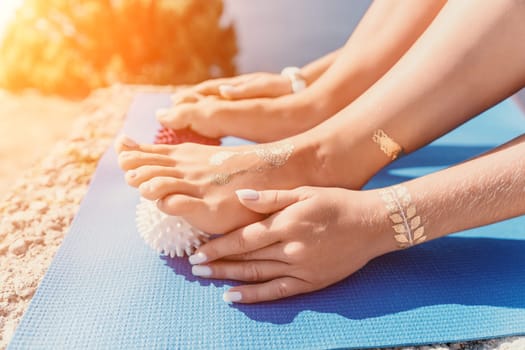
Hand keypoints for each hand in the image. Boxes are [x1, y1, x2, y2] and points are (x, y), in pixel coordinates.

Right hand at [172, 72, 293, 102]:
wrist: (299, 91)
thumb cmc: (282, 89)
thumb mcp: (265, 87)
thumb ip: (244, 90)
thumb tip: (223, 90)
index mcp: (235, 87)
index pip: (205, 91)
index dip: (188, 99)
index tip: (172, 105)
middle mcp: (232, 91)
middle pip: (203, 96)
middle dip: (185, 102)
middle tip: (168, 111)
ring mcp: (237, 97)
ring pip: (210, 102)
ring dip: (194, 107)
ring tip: (178, 114)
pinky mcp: (243, 106)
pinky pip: (220, 110)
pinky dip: (208, 114)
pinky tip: (204, 122)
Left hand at [188, 187, 392, 302]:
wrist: (373, 224)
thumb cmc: (338, 202)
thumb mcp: (305, 192)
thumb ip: (271, 197)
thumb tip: (240, 197)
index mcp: (287, 223)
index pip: (243, 238)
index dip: (218, 245)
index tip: (198, 250)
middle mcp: (291, 247)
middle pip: (246, 258)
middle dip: (217, 262)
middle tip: (193, 266)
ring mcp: (301, 267)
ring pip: (257, 274)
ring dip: (228, 277)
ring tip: (206, 277)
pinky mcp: (311, 282)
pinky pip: (277, 291)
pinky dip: (253, 296)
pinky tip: (233, 297)